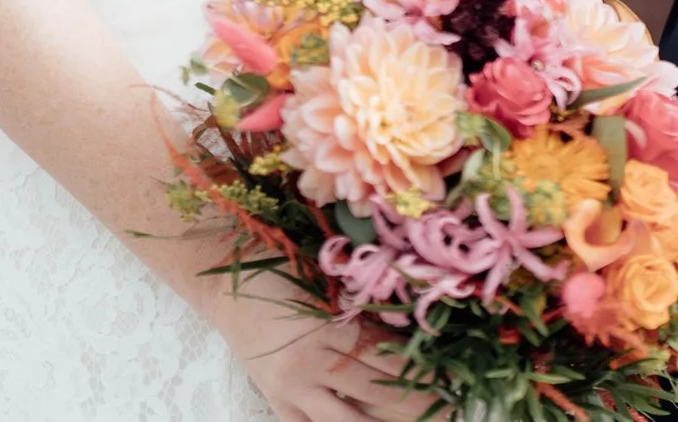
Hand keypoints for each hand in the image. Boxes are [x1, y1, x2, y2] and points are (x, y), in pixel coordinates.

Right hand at [201, 287, 428, 421]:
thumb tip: (411, 334)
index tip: (451, 378)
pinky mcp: (275, 402)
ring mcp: (289, 389)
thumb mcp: (327, 285)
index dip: (421, 371)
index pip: (385, 357)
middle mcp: (308, 365)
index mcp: (324, 328)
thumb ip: (363, 313)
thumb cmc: (282, 271)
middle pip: (374, 392)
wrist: (226, 280)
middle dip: (415, 403)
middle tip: (448, 410)